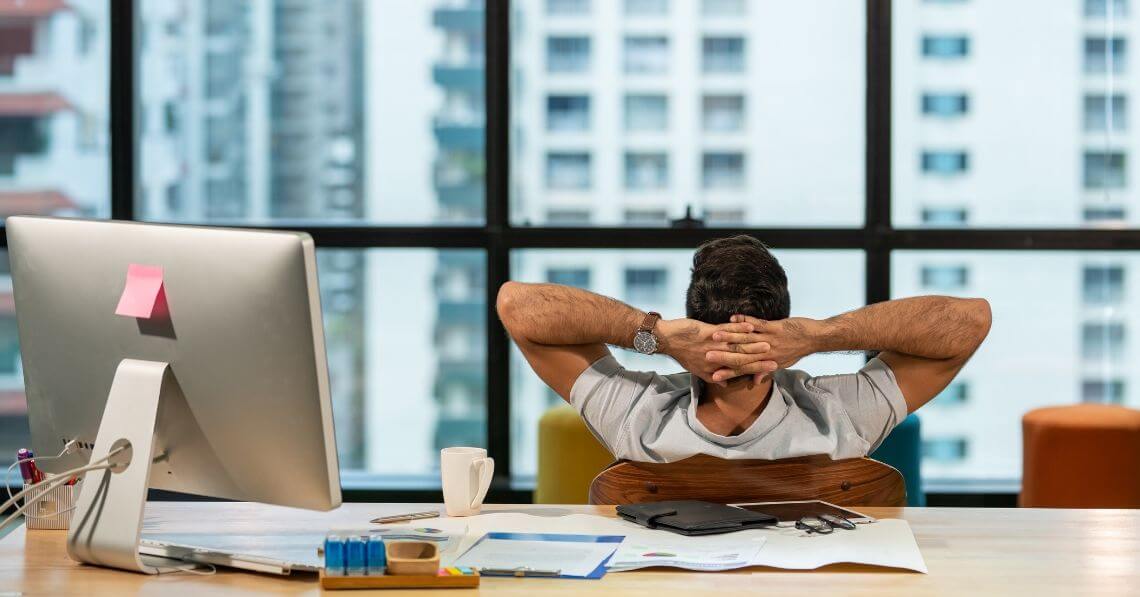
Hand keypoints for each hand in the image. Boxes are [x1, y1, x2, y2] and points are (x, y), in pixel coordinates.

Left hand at [658, 318, 777, 384]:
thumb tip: (725, 383)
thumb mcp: (697, 369)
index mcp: (714, 368)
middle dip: (759, 358)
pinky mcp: (707, 333)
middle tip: (775, 356)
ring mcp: (711, 346)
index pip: (739, 370)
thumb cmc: (683, 353)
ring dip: (752, 344)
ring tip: (768, 342)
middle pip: (741, 359)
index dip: (756, 369)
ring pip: (736, 346)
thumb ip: (712, 376)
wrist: (666, 340)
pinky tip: (749, 326)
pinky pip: (725, 330)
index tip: (772, 368)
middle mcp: (715, 359)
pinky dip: (738, 328)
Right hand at [705, 315, 821, 382]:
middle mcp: (766, 354)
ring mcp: (770, 340)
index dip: (728, 373)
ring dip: (729, 336)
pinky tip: (732, 318)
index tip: (714, 376)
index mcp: (766, 362)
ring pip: (746, 340)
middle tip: (706, 356)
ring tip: (714, 336)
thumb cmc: (796, 350)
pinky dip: (745, 320)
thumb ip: (765, 371)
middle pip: (741, 356)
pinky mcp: (775, 328)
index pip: (743, 369)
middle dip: (722, 355)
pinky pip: (757, 324)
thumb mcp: (782, 363)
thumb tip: (754, 381)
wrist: (814, 338)